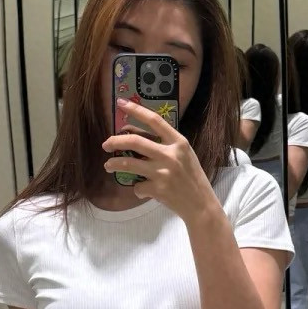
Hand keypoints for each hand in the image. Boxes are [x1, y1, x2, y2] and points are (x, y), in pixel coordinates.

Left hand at [102, 100, 213, 219]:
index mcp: (178, 142)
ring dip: (114, 164)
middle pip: (135, 141)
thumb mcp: (183, 155)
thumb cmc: (191, 177)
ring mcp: (163, 172)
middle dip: (115, 141)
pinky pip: (137, 185)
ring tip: (108, 166)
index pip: (154, 120)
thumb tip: (133, 134)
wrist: (201, 205)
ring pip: (128, 163)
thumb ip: (164, 144)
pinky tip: (144, 190)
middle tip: (106, 144)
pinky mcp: (157, 189)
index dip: (136, 110)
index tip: (120, 103)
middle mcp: (170, 154)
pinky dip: (137, 188)